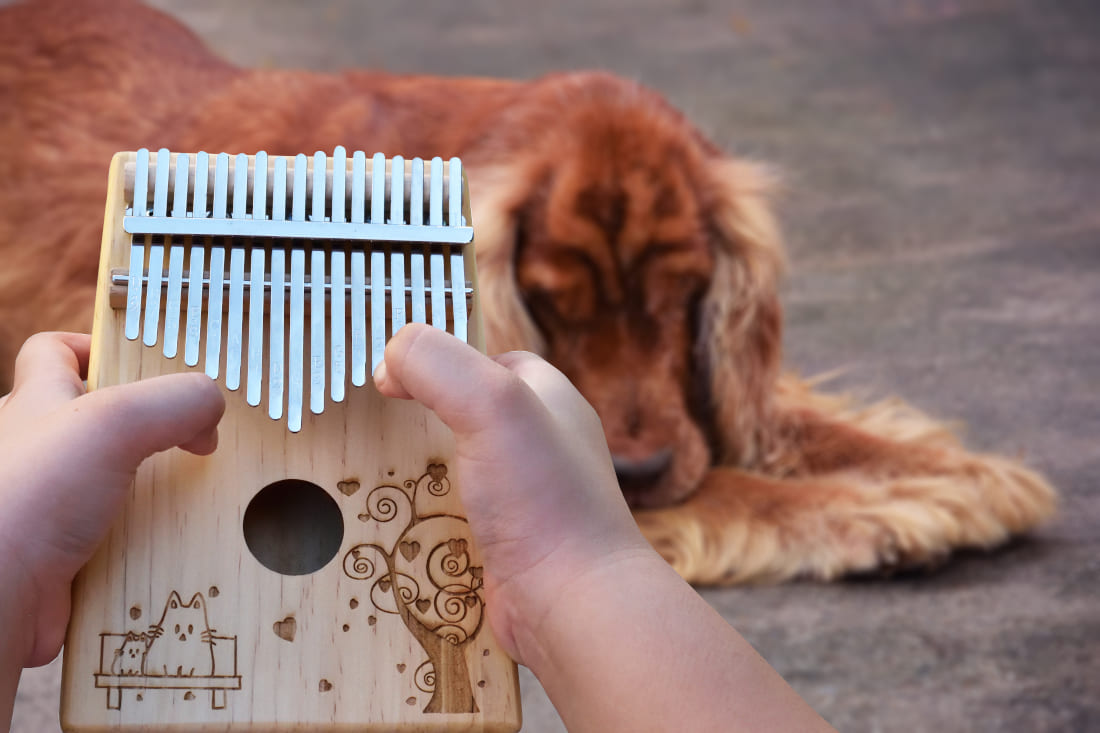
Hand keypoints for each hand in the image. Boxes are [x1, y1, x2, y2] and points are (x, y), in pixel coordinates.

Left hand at [0, 333, 224, 666]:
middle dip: (146, 428)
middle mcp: (37, 452)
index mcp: (38, 402)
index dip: (97, 347)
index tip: (146, 361)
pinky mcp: (64, 556)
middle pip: (95, 422)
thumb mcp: (115, 422)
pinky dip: (144, 546)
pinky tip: (169, 547)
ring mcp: (49, 506)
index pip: (55, 352)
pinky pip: (117, 541)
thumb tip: (211, 409)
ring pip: (112, 485)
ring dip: (151, 494)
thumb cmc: (23, 501)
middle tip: (188, 435)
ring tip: (189, 496)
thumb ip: (175, 402)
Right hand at [374, 324, 652, 662]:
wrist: (571, 604)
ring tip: (380, 474)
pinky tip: (400, 523)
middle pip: (468, 414)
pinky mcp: (504, 542)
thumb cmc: (544, 499)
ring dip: (419, 471)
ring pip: (457, 468)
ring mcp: (524, 496)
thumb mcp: (492, 404)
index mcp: (551, 400)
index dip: (444, 359)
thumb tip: (391, 359)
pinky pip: (455, 518)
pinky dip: (426, 518)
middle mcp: (542, 445)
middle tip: (382, 427)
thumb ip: (439, 365)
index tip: (394, 376)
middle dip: (424, 418)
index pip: (491, 360)